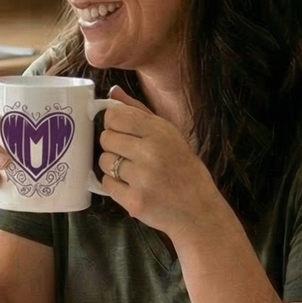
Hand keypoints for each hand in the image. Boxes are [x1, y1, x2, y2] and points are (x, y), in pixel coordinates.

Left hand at [98, 87, 225, 236]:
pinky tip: (132, 185)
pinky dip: (114, 185)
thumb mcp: (170, 134)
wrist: (198, 210)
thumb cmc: (183, 169)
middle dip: (113, 146)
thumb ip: (139, 112)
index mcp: (160, 132)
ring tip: (133, 171)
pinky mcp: (134, 200)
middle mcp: (150, 152)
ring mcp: (142, 178)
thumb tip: (113, 92)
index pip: (115, 116)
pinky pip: (106, 184)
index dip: (113, 123)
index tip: (123, 131)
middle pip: (106, 138)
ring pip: (104, 161)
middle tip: (131, 155)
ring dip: (112, 166)